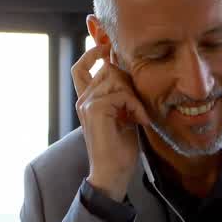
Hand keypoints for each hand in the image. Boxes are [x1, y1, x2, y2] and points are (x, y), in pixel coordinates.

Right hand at [72, 44, 150, 200]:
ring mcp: (87, 104)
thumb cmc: (120, 149)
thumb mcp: (123, 115)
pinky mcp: (95, 110)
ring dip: (134, 95)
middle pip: (107, 68)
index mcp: (87, 101)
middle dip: (129, 80)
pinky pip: (121, 94)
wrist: (112, 174)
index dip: (93, 53)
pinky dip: (135, 106)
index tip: (108, 47)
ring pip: (115, 78)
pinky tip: (140, 121)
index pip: (81, 68)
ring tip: (140, 115)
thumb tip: (131, 73)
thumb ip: (123, 95)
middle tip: (138, 105)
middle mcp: (83, 100)